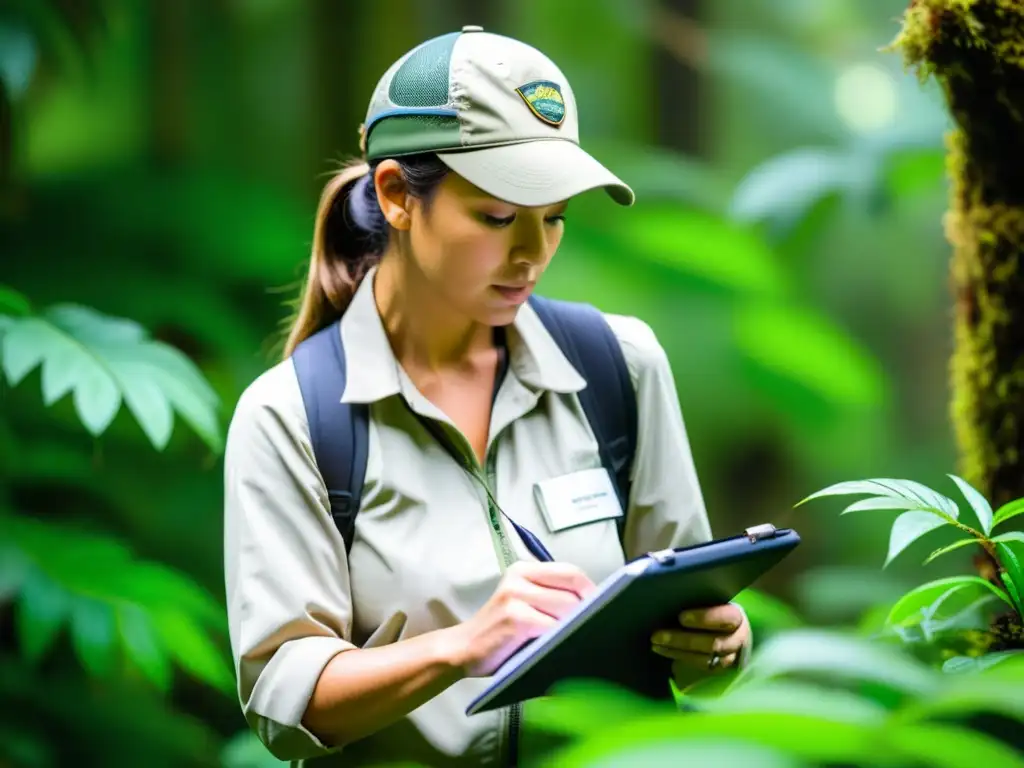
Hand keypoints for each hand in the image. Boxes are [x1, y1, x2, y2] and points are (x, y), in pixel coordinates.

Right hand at [447, 561, 595, 676]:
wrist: (463, 649)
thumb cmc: (500, 632)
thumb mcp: (523, 603)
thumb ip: (550, 597)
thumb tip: (592, 604)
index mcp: (524, 569)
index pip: (570, 571)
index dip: (590, 590)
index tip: (601, 608)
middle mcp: (519, 577)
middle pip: (572, 590)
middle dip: (586, 611)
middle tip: (590, 628)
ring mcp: (516, 596)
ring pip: (567, 608)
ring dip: (574, 626)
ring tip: (576, 639)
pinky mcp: (516, 618)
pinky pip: (552, 626)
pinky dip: (560, 638)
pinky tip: (559, 648)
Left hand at [650, 603, 749, 677]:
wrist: (728, 630)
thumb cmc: (713, 608)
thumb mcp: (712, 601)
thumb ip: (700, 599)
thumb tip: (674, 592)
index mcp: (736, 618)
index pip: (726, 618)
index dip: (705, 618)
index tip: (681, 617)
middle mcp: (737, 640)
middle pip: (712, 643)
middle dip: (683, 640)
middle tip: (657, 635)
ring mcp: (729, 657)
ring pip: (704, 658)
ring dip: (676, 650)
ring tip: (655, 643)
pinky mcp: (718, 668)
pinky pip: (697, 665)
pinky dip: (677, 657)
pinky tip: (661, 650)